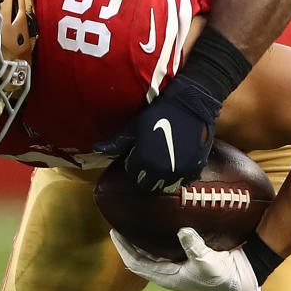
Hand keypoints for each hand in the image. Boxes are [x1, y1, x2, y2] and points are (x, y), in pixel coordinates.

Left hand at [95, 75, 221, 191]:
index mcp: (142, 161)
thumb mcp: (134, 126)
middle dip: (146, 173)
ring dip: (163, 177)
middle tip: (150, 159)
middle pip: (147, 183)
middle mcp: (159, 171)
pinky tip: (178, 163)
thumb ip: (117, 142)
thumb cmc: (158, 112)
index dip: (133, 162)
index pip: (132, 172)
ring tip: (164, 162)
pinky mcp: (193, 169)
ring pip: (166, 185)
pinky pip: (184, 180)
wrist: (189, 105)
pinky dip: (179, 175)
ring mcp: (178, 172)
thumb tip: (97, 149)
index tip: (138, 153)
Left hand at [110, 227, 261, 290]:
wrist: (239, 279)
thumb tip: (182, 230)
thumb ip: (194, 247)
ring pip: (149, 256)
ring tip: (132, 226)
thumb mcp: (208, 261)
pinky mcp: (183, 262)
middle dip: (127, 244)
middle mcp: (167, 274)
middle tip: (118, 225)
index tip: (115, 232)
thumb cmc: (222, 275)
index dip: (124, 249)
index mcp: (167, 277)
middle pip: (138, 259)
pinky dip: (152, 242)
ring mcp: (174, 268)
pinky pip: (160, 252)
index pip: (136, 263)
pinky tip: (153, 229)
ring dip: (139, 243)